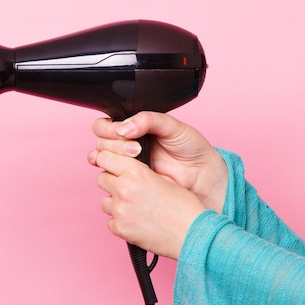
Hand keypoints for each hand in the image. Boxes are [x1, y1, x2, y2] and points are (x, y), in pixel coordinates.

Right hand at [89, 112, 227, 212]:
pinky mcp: (128, 185)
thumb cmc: (191, 149)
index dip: (110, 129)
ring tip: (135, 158)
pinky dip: (111, 176)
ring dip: (110, 158)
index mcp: (132, 128)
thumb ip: (148, 120)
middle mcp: (124, 146)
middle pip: (100, 142)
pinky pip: (109, 180)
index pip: (104, 126)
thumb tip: (123, 127)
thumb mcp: (172, 126)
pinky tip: (125, 173)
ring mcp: (125, 166)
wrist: (204, 176)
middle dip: (114, 144)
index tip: (126, 134)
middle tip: (137, 149)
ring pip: (100, 160)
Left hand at [94, 149, 205, 259]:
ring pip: (104, 201)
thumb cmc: (185, 207)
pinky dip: (120, 222)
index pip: (105, 157)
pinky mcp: (120, 229)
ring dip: (115, 202)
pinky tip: (137, 222)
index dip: (109, 160)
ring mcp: (120, 211)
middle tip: (127, 188)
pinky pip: (111, 221)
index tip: (113, 164)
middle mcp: (124, 189)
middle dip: (112, 181)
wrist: (192, 235)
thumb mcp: (165, 179)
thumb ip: (142, 173)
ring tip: (135, 207)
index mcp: (136, 172)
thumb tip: (127, 171)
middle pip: (101, 179)